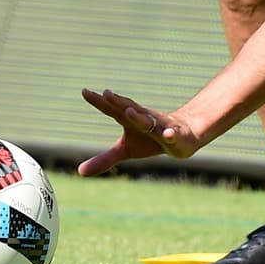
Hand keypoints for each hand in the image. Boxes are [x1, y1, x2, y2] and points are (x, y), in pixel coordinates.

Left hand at [77, 88, 198, 176]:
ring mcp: (160, 126)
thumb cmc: (150, 140)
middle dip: (118, 101)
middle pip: (129, 108)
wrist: (184, 135)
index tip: (84, 91)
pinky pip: (172, 135)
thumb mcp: (126, 150)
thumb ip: (104, 159)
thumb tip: (79, 172)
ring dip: (139, 116)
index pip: (112, 109)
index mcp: (130, 120)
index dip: (99, 101)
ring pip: (149, 120)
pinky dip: (169, 134)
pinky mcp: (175, 136)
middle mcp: (144, 118)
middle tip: (106, 93)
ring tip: (128, 110)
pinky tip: (167, 134)